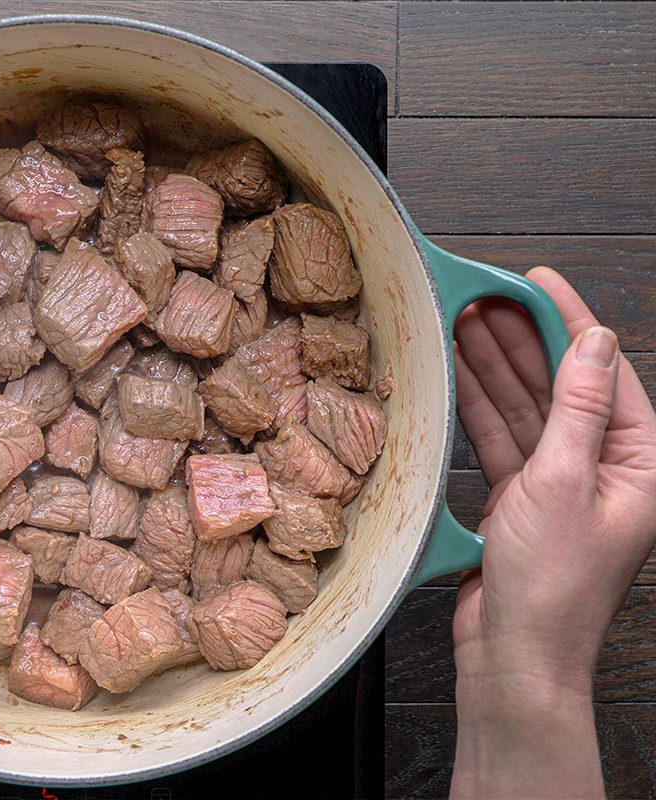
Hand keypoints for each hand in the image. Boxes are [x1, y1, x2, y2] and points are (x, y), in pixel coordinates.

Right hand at [450, 267, 655, 797]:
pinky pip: (502, 438)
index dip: (568, 320)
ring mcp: (561, 483)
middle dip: (522, 338)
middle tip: (483, 295)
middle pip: (561, 384)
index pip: (604, 371)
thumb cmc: (552, 587)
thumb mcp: (565, 482)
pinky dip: (479, 407)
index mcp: (640, 463)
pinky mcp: (521, 500)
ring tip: (462, 322)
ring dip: (495, 367)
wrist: (515, 657)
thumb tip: (592, 342)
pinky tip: (459, 375)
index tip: (535, 281)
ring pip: (526, 408)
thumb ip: (576, 407)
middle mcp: (604, 468)